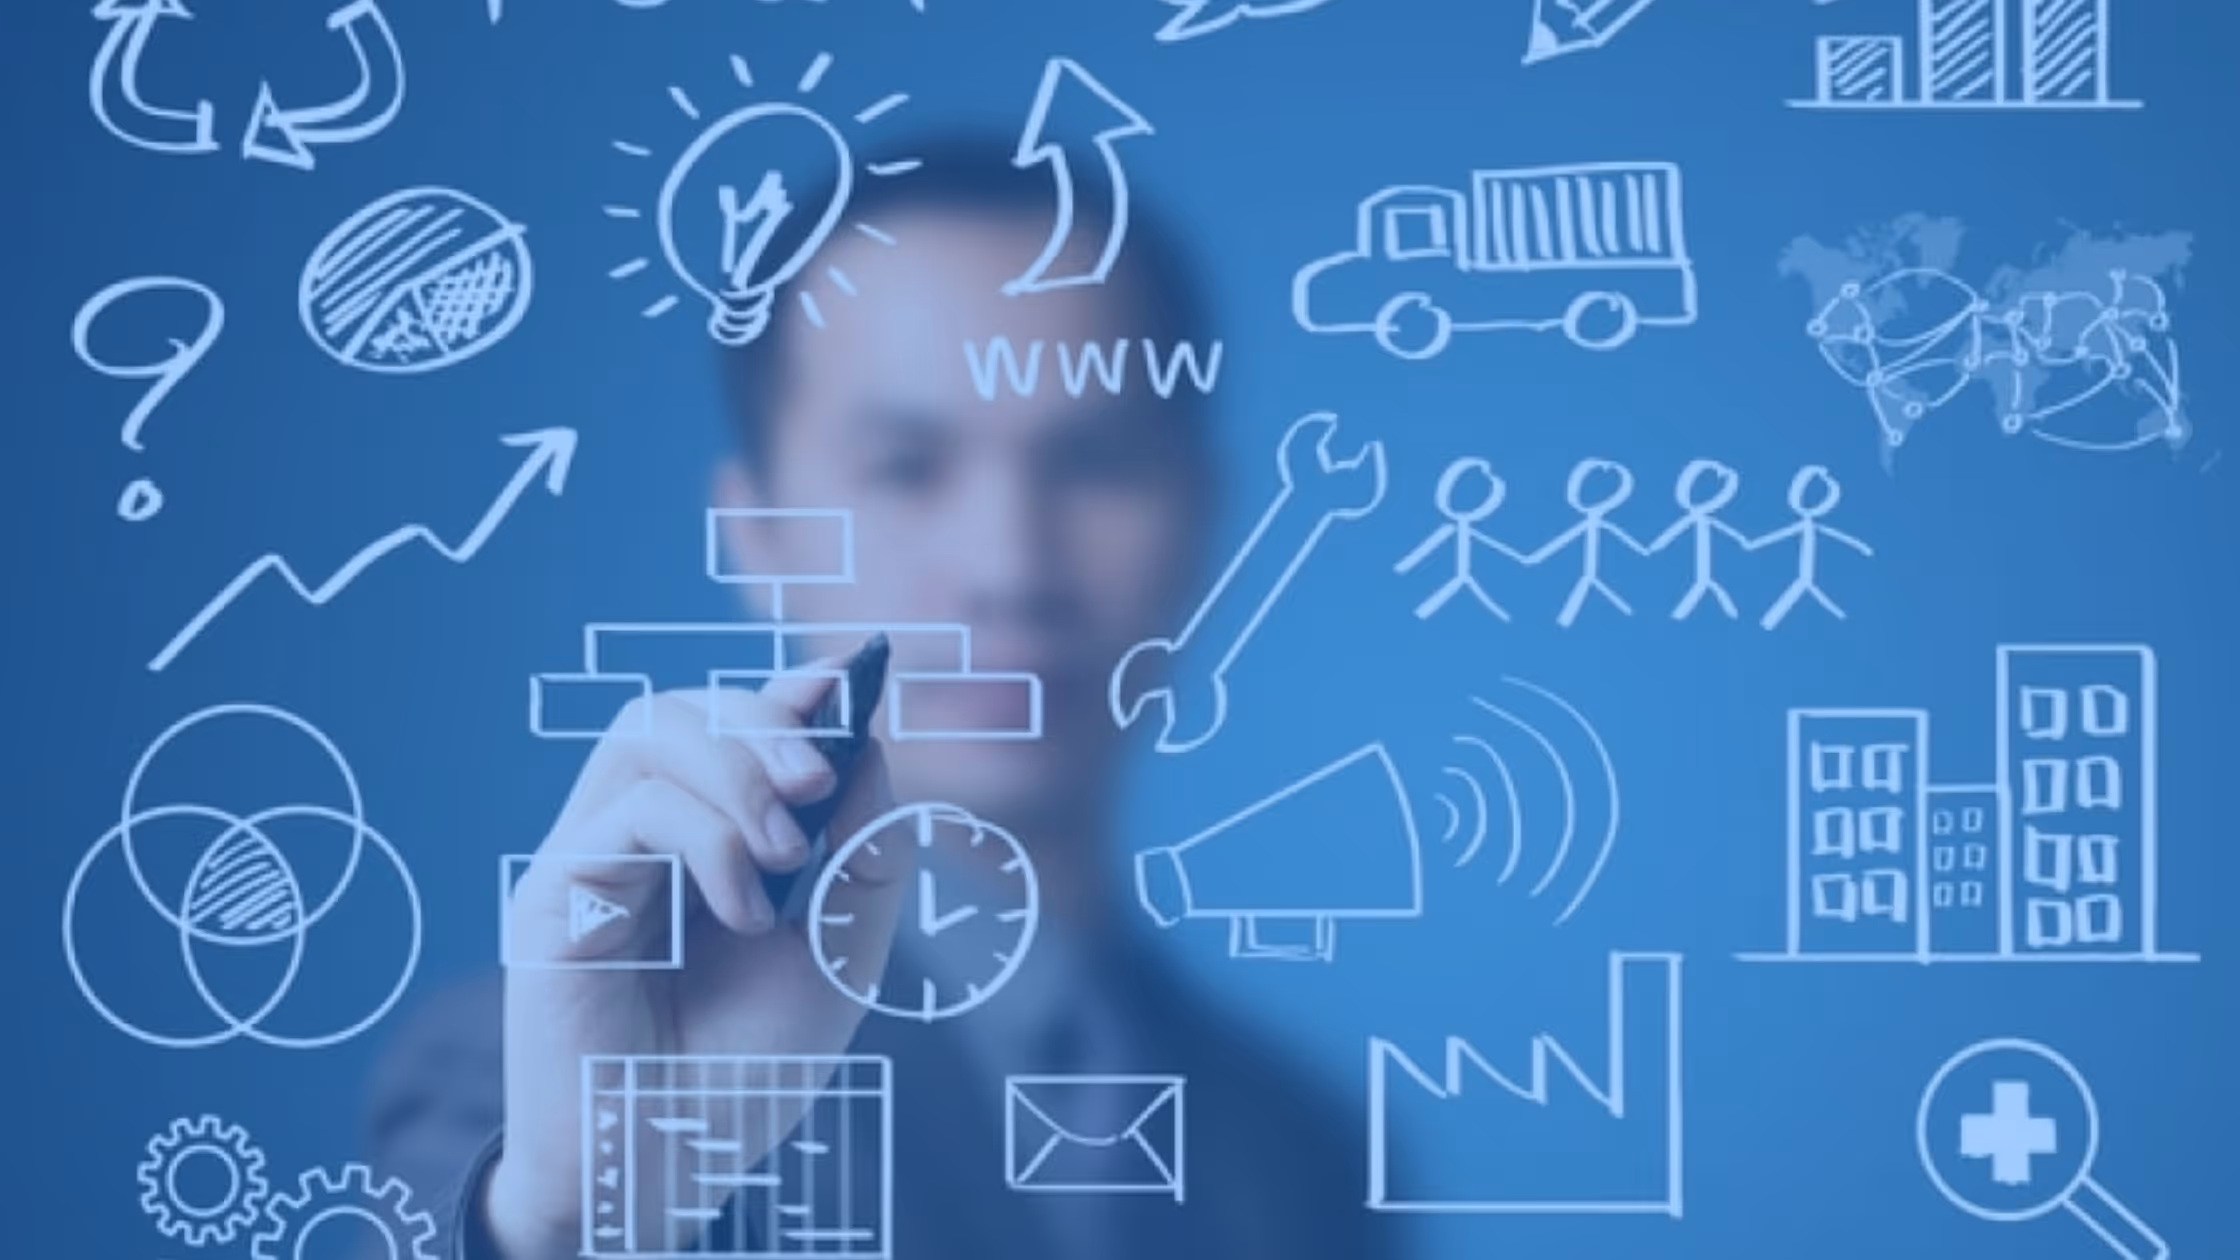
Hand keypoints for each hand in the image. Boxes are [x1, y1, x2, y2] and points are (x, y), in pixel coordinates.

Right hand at [483, 662, 907, 1258]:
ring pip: (646, 734)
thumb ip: (863, 855)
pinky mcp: (552, 895)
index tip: (849, 678)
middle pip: (681, 710)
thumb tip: (869, 745)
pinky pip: (629, 812)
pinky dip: (706, 842)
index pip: (730, 726)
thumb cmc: (746, 1073)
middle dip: (763, 723)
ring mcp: (588, 859)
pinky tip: (744, 913)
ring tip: (790, 850)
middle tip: (820, 779)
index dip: (788, 693)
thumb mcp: (840, 954)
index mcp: (700, 840)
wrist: (670, 1174)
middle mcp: (635, 836)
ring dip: (735, 772)